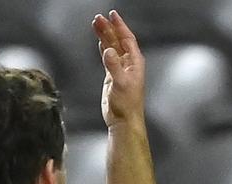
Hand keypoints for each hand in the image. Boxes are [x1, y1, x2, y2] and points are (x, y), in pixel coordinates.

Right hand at [92, 10, 145, 127]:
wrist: (123, 120)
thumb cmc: (127, 105)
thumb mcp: (121, 83)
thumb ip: (114, 66)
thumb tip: (108, 51)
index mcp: (135, 63)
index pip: (127, 38)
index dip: (120, 26)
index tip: (112, 15)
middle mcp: (129, 64)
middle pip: (118, 40)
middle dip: (109, 28)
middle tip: (98, 18)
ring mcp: (120, 70)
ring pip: (112, 47)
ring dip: (105, 36)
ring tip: (96, 25)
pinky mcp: (112, 76)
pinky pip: (108, 57)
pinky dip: (103, 48)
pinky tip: (100, 42)